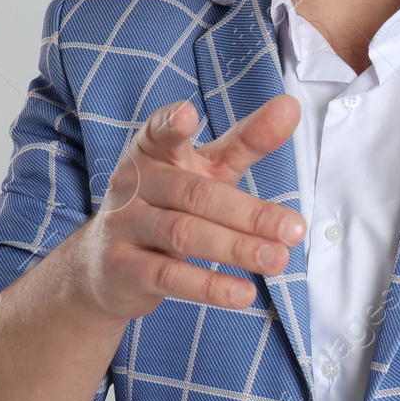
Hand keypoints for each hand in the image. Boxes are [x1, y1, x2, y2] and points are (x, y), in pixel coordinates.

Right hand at [70, 94, 305, 320]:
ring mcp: (125, 227)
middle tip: (294, 229)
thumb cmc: (168, 205)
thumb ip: (247, 141)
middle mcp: (134, 185)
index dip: (171, 123)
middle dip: (249, 213)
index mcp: (153, 152)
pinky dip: (209, 286)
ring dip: (236, 249)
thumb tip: (290, 107)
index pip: (159, 133)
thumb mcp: (205, 170)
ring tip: (278, 260)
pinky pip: (169, 277)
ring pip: (184, 234)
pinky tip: (242, 293)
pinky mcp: (124, 269)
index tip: (188, 114)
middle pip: (195, 194)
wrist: (105, 267)